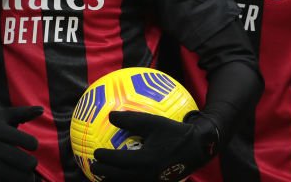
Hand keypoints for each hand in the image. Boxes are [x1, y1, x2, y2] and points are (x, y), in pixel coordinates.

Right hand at [0, 106, 41, 181]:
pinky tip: (17, 174)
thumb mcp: (6, 115)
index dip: (33, 144)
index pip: (27, 142)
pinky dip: (17, 180)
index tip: (31, 144)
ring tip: (26, 170)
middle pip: (24, 162)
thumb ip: (24, 112)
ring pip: (18, 176)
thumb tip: (42, 110)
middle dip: (32, 163)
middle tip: (31, 161)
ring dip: (27, 175)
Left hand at [91, 111, 216, 181]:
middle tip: (93, 167)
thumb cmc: (175, 133)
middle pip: (120, 177)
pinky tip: (123, 175)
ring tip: (103, 176)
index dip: (105, 158)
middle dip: (105, 173)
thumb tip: (111, 116)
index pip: (119, 161)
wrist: (197, 148)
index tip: (95, 153)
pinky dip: (127, 180)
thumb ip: (131, 120)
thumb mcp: (153, 122)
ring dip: (114, 180)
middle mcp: (148, 174)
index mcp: (145, 160)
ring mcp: (154, 181)